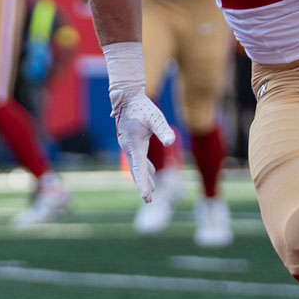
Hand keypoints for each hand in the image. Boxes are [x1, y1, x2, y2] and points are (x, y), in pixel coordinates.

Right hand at [110, 86, 175, 202]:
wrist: (127, 97)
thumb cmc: (142, 107)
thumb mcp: (155, 118)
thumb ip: (163, 130)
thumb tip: (170, 143)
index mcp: (134, 145)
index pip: (139, 169)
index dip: (143, 184)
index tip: (146, 197)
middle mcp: (128, 147)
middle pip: (136, 171)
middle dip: (142, 185)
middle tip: (148, 200)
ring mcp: (128, 145)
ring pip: (137, 166)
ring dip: (144, 178)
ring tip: (151, 191)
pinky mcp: (131, 142)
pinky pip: (138, 159)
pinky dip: (145, 167)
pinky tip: (152, 172)